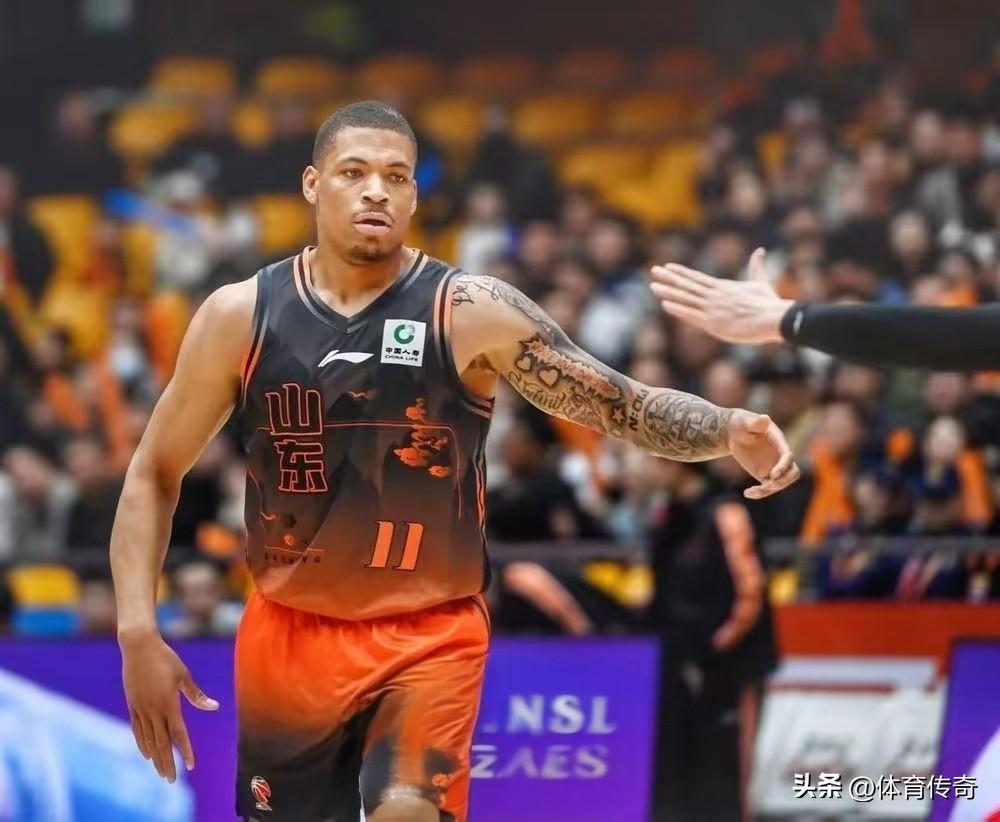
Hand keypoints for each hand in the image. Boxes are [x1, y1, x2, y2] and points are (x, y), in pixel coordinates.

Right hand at [120, 628, 218, 781]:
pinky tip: (146, 754)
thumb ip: (196, 694)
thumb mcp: (183, 674)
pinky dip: (142, 744)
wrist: (138, 646)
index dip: (185, 750)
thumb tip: (214, 707)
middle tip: (171, 780)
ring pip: (148, 739)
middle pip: (161, 742)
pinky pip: (137, 730)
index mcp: (168, 703)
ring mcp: (140, 708)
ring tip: (160, 771)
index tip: (190, 766)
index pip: (178, 733)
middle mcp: (153, 709)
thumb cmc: (165, 658)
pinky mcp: (132, 705)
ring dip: (155, 757)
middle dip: (167, 762)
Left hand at [649, 248, 793, 344]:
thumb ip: (756, 267)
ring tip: (653, 286)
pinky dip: (678, 309)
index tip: (667, 267)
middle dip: (669, 279)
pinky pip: (691, 315)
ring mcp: (712, 308)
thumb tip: (761, 250)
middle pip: (687, 285)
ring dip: (668, 292)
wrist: (774, 318)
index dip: (681, 272)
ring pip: (686, 298)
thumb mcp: (760, 282)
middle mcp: (714, 295)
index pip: (697, 278)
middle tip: (653, 271)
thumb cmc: (769, 303)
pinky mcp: (714, 322)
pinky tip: (664, 305)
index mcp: (723, 287)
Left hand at [726, 409, 799, 498]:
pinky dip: (759, 493)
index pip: (788, 457)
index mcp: (779, 443)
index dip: (783, 466)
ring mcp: (774, 467)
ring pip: (780, 484)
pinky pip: (767, 488)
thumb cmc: (742, 424)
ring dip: (769, 490)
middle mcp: (780, 457)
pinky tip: (747, 493)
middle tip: (767, 485)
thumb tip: (765, 419)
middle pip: (793, 473)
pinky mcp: (764, 475)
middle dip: (783, 481)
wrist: (735, 432)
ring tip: (751, 491)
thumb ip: (756, 422)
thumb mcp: (746, 422)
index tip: (772, 475)